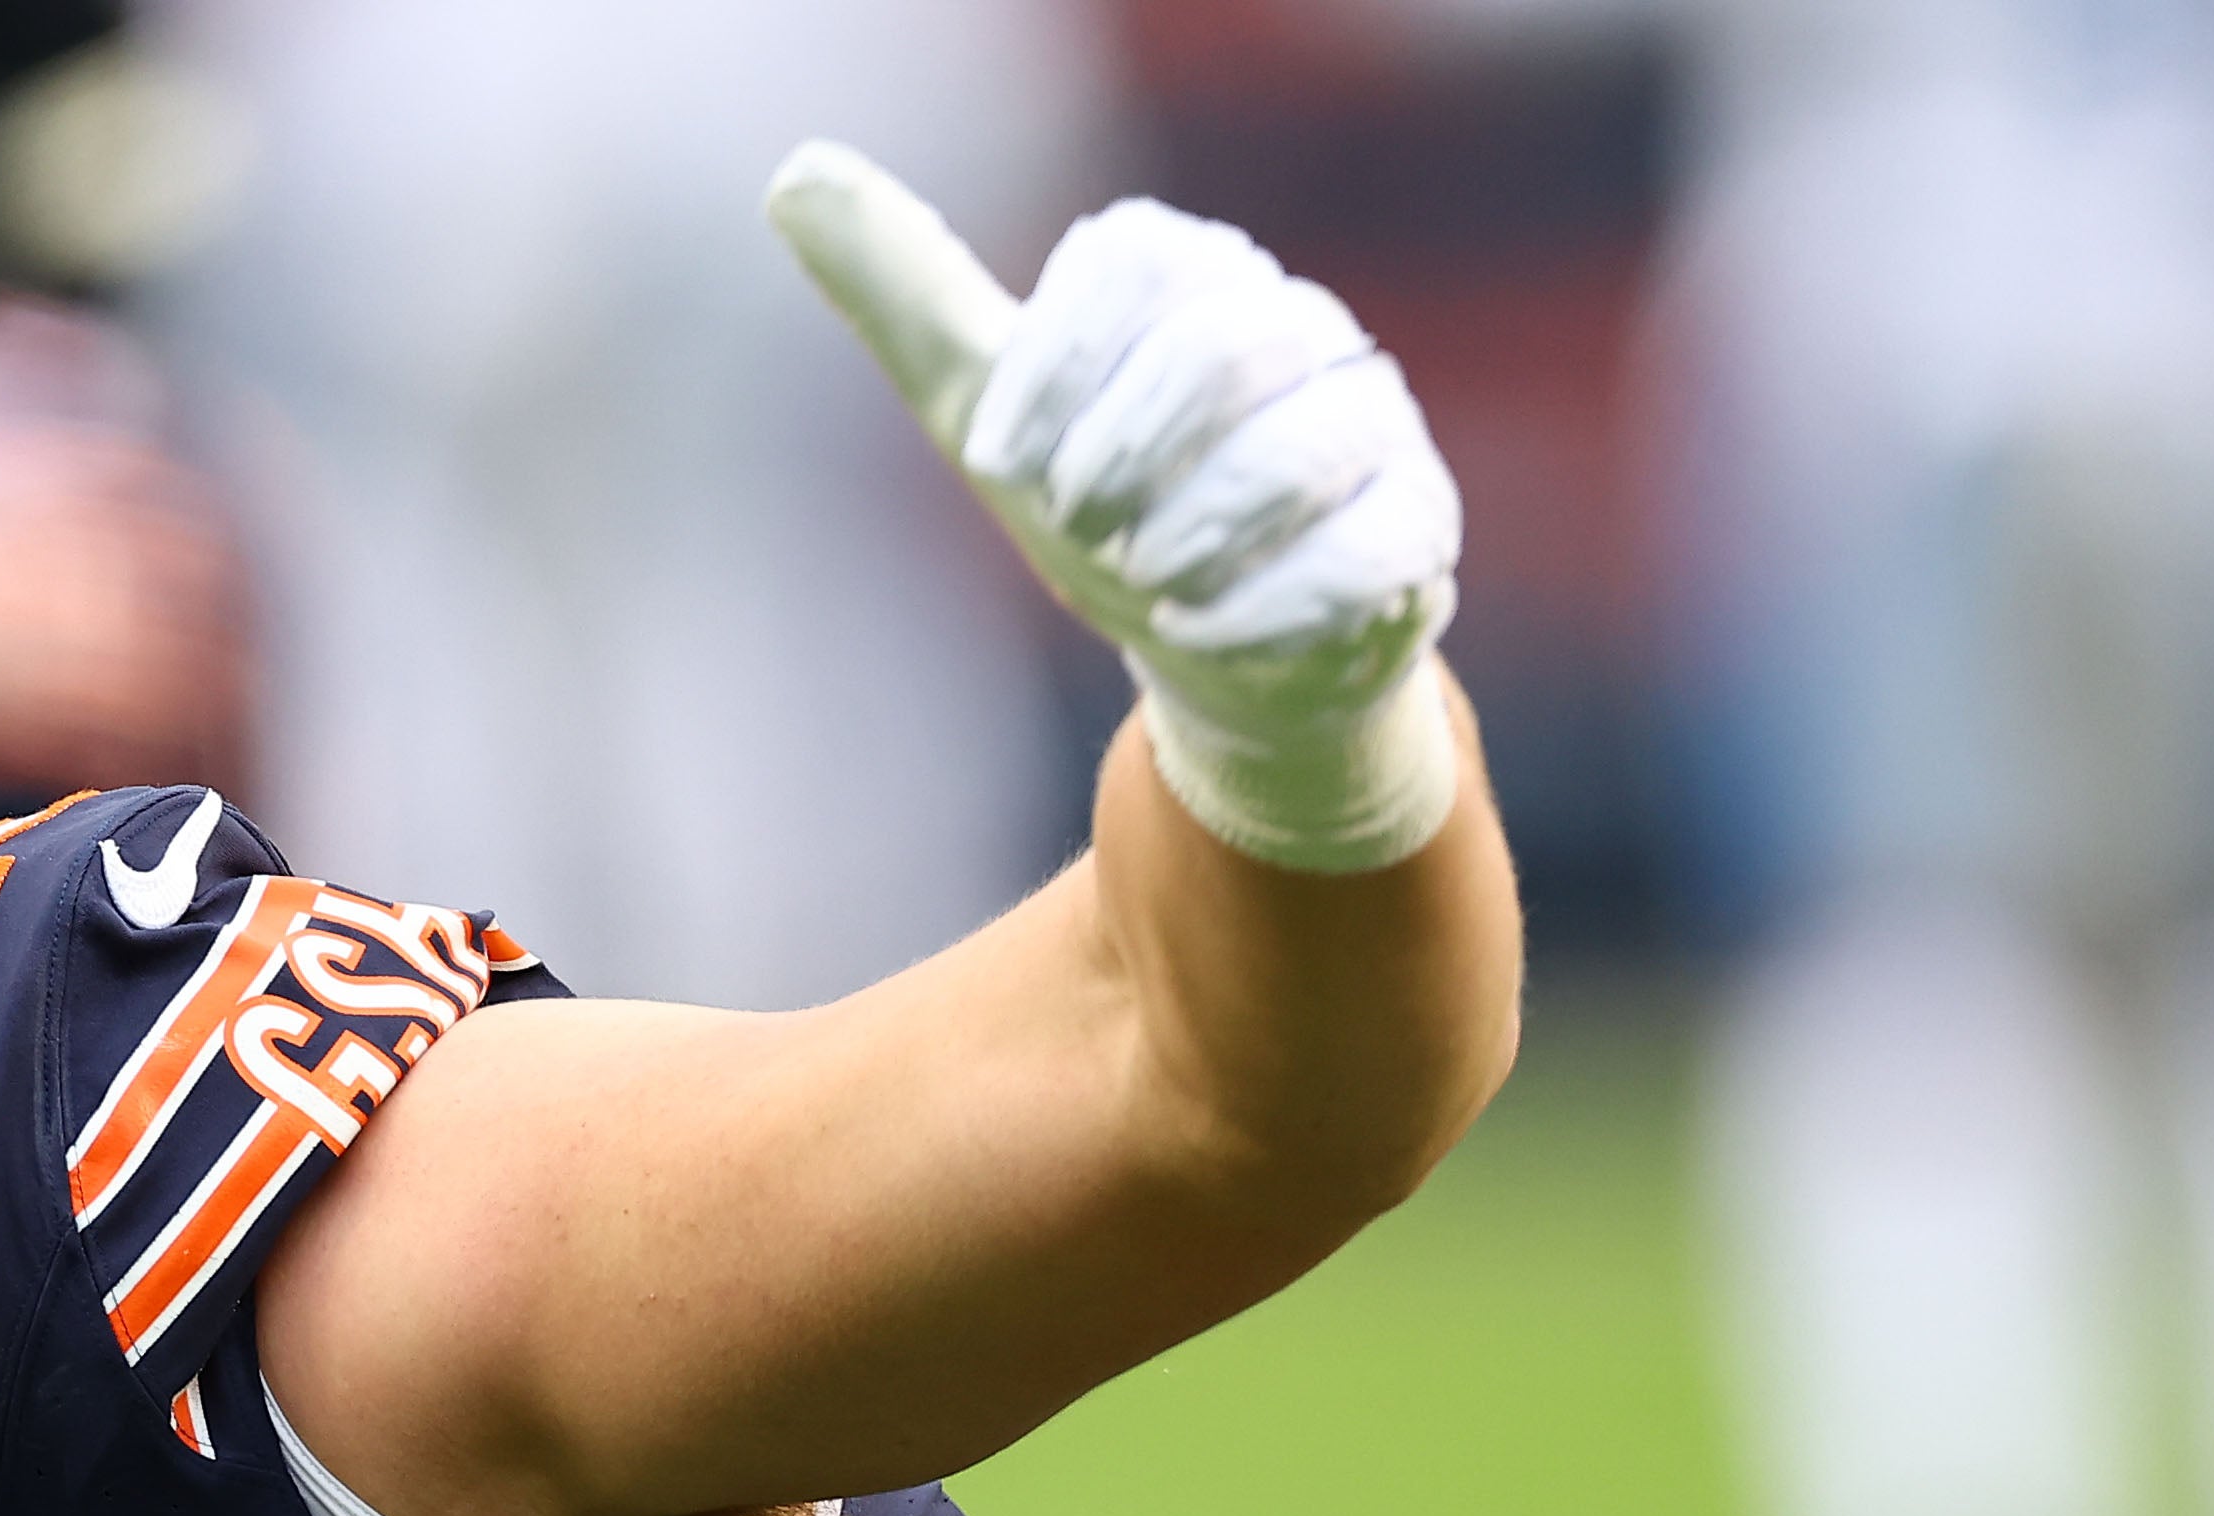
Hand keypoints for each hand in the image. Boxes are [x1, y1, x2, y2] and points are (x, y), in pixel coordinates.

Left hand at [769, 141, 1464, 873]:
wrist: (1214, 642)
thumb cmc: (1105, 510)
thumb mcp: (992, 410)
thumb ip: (912, 297)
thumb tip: (797, 173)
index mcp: (1194, 278)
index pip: (1136, 260)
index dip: (1052, 366)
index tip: (997, 459)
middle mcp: (1297, 328)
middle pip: (1222, 350)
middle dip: (1122, 455)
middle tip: (1075, 525)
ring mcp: (1370, 425)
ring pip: (1301, 449)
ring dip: (1191, 533)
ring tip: (1143, 583)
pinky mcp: (1416, 530)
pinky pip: (1362, 553)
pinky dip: (1264, 604)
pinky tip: (1202, 629)